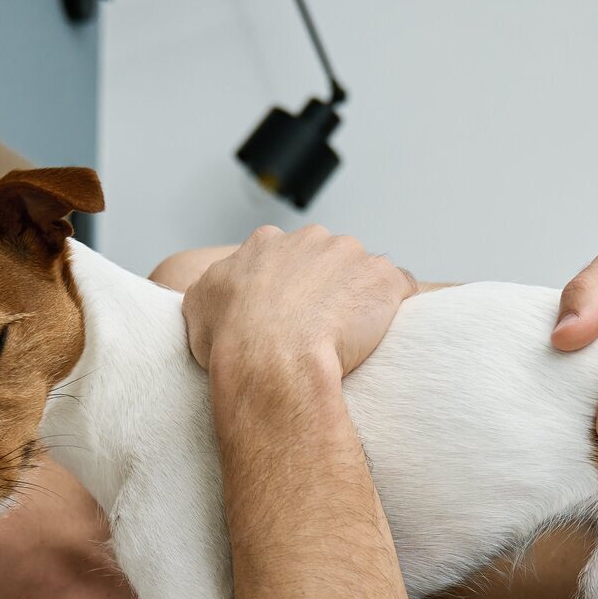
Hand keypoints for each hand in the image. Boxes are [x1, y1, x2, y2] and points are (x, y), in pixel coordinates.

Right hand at [182, 225, 417, 378]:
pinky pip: (399, 286)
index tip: (287, 314)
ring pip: (361, 272)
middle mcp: (309, 239)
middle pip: (325, 258)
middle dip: (325, 287)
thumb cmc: (234, 341)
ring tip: (351, 336)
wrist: (273, 359)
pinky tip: (384, 331)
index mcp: (266, 245)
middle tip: (319, 327)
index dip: (285, 287)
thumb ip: (211, 291)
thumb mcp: (198, 308)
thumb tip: (215, 296)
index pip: (282, 256)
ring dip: (359, 297)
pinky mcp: (383, 279)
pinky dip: (394, 305)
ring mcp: (350, 255)